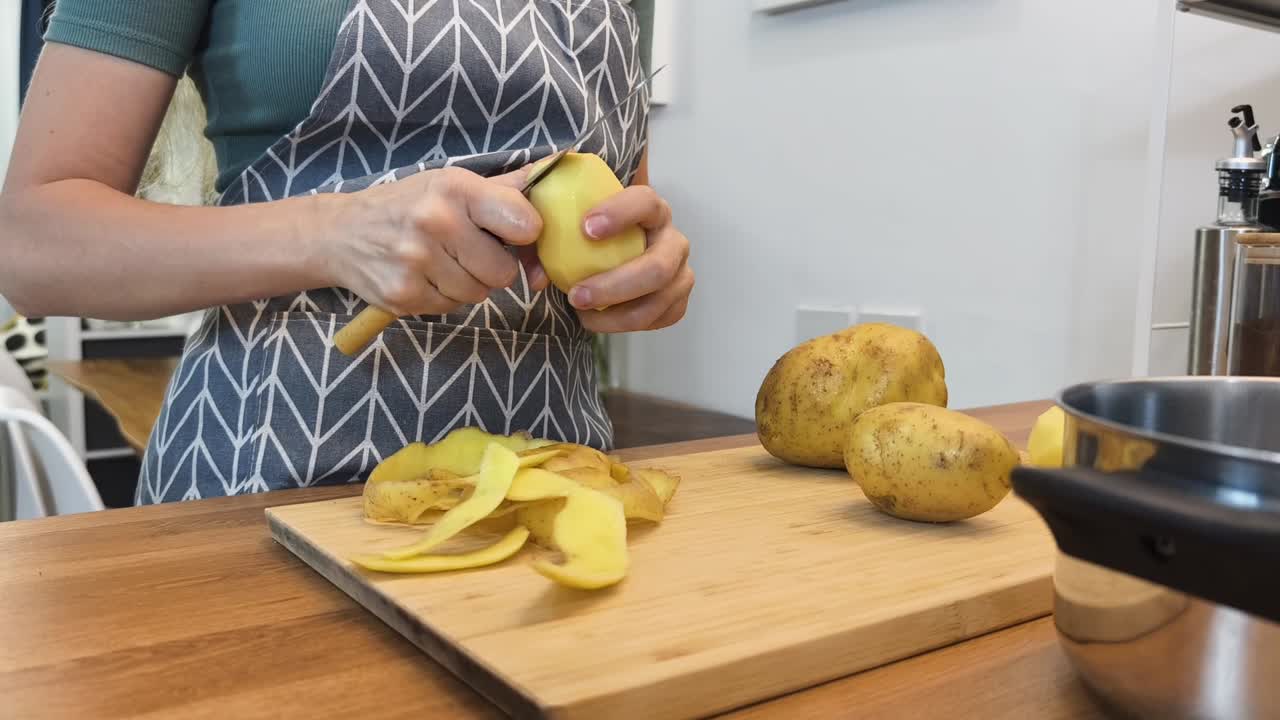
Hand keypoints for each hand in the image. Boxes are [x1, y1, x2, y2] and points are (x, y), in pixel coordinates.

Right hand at [323, 166, 541, 314]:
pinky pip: (452, 307)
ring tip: (442, 261)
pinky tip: (424, 275)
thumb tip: (558, 167)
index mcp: (455, 189)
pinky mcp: (404, 295)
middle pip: (503, 271)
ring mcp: (417, 261)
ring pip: (479, 293)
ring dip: (469, 283)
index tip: (509, 233)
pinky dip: (445, 296)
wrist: (339, 233)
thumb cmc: (408, 205)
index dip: (524, 234)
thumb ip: (506, 187)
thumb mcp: (452, 184)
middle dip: (493, 265)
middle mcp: (435, 222)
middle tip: (468, 250)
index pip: (525, 223)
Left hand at [561, 185, 693, 332]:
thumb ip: (548, 232)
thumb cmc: (584, 232)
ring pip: (659, 300)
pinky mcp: (677, 301)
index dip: (620, 213)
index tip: (586, 229)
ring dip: (617, 314)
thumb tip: (539, 276)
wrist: (608, 251)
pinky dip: (626, 324)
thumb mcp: (564, 219)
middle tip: (576, 295)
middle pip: (658, 266)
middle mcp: (673, 240)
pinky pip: (660, 319)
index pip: (646, 201)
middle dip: (617, 285)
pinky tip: (598, 319)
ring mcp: (680, 272)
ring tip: (580, 312)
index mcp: (651, 209)